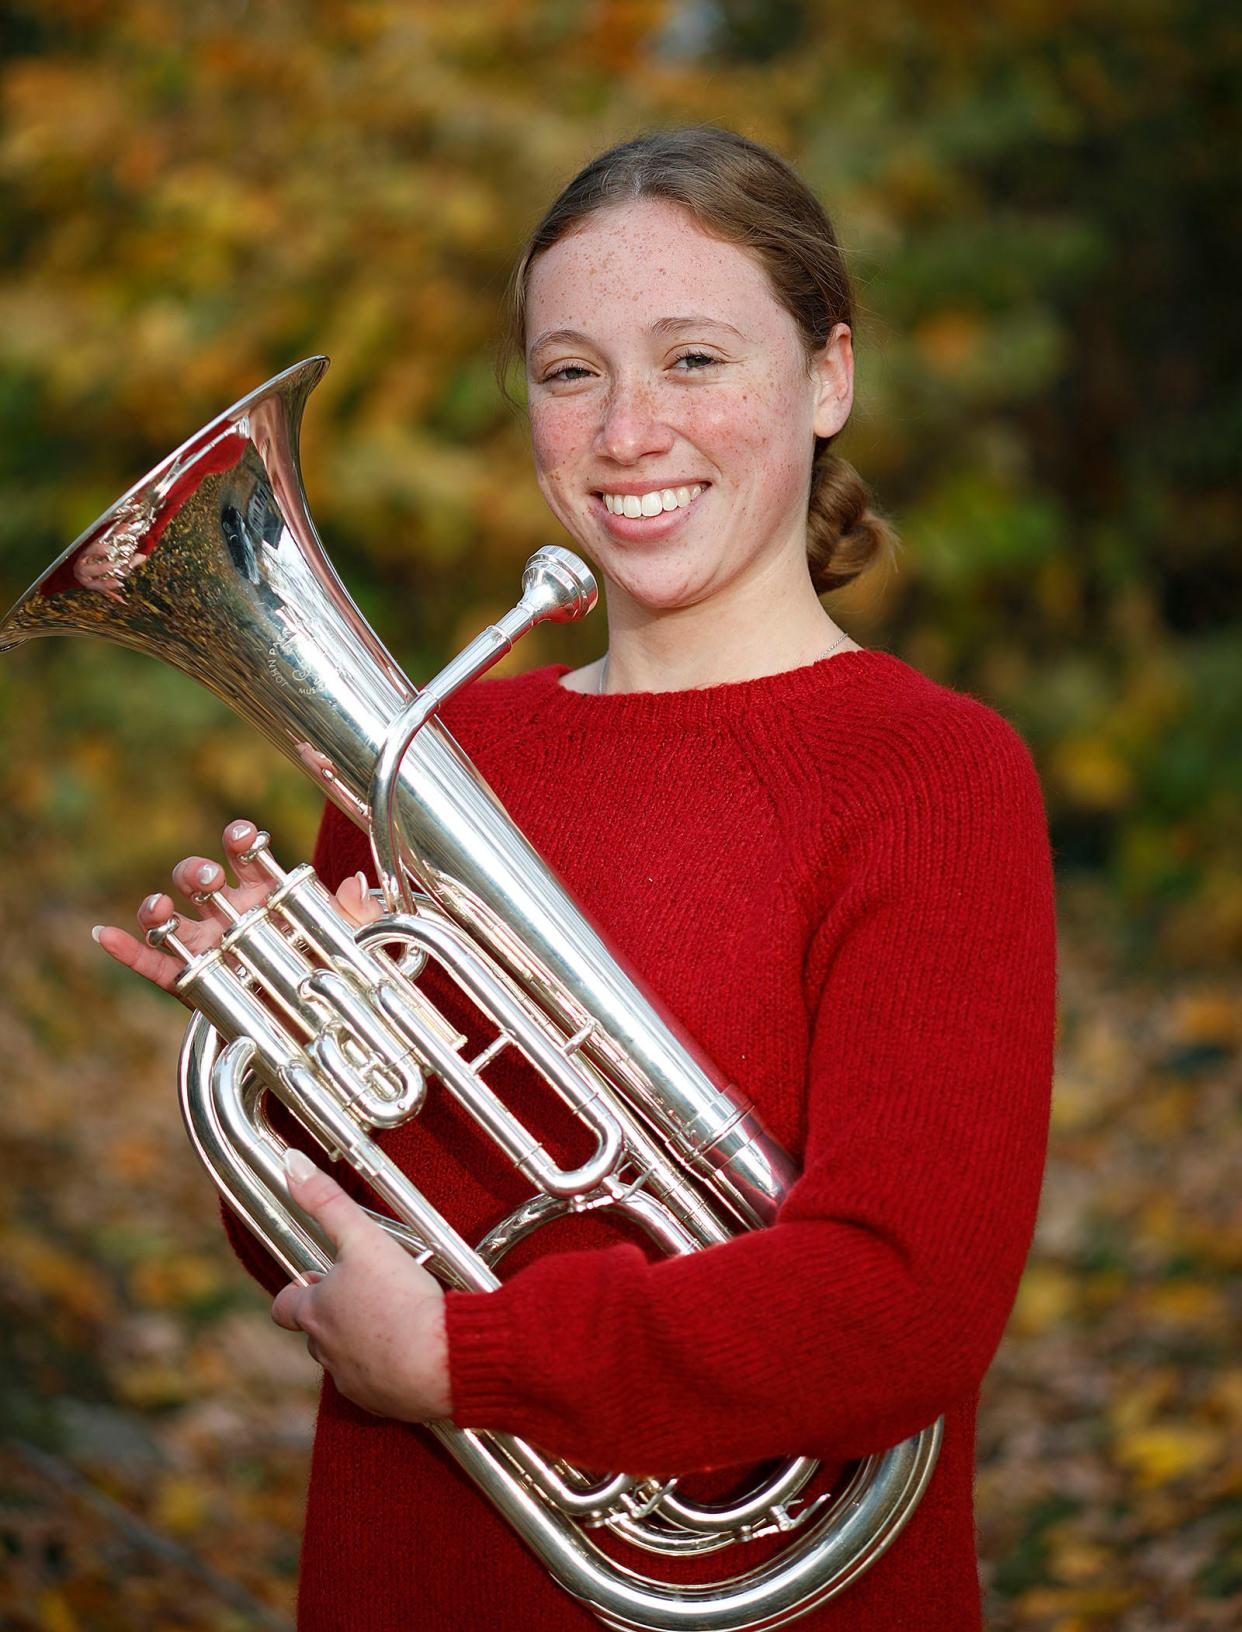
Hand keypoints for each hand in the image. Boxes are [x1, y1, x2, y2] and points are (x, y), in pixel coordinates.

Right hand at [92, 818, 380, 999]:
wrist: (321, 1023)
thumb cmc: (337, 971)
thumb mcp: (359, 944)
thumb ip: (361, 914)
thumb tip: (353, 885)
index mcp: (265, 892)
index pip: (247, 855)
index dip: (240, 840)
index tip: (243, 837)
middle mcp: (229, 911)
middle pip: (200, 879)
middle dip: (195, 870)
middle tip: (205, 877)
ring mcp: (206, 944)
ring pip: (170, 916)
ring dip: (157, 905)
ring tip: (158, 907)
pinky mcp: (189, 979)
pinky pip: (152, 963)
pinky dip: (126, 949)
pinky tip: (106, 936)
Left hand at [271, 1148, 451, 1422]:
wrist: (443, 1361)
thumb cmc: (400, 1299)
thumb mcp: (364, 1239)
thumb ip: (328, 1203)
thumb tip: (291, 1164)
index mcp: (315, 1314)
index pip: (285, 1305)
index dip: (297, 1289)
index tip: (316, 1277)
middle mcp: (327, 1352)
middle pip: (316, 1334)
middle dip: (335, 1316)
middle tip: (367, 1294)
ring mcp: (354, 1382)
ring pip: (347, 1360)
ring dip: (363, 1342)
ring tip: (397, 1320)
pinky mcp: (385, 1404)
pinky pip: (380, 1384)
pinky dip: (390, 1369)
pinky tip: (416, 1350)